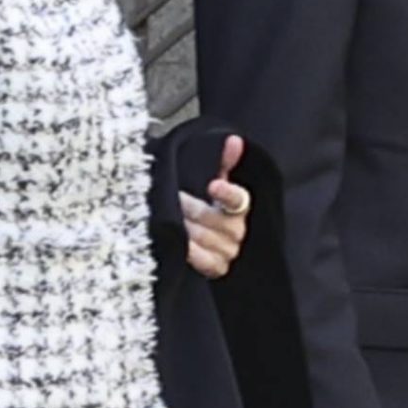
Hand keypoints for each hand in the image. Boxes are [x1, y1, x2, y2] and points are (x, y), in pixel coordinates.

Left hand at [181, 132, 250, 278]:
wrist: (206, 246)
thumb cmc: (209, 211)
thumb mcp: (216, 185)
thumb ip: (224, 163)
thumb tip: (234, 140)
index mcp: (239, 209)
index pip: (238, 199)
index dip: (226, 192)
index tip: (212, 185)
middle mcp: (237, 231)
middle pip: (213, 219)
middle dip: (191, 208)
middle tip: (174, 198)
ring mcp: (228, 252)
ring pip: (204, 237)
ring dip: (184, 228)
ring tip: (168, 218)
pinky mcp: (217, 268)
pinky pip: (203, 260)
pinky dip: (190, 251)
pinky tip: (178, 242)